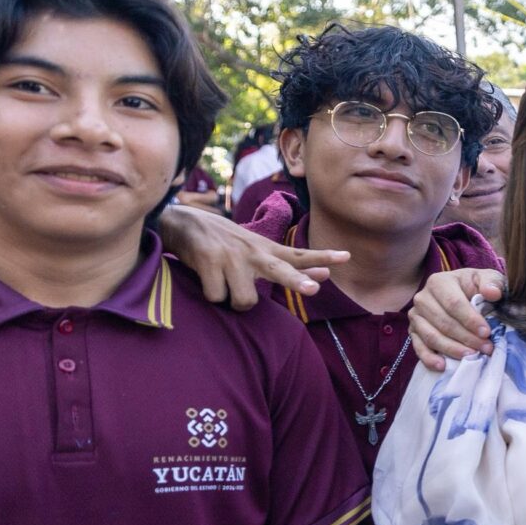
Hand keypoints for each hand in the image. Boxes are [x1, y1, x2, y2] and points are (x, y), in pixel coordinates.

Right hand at [156, 203, 345, 311]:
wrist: (179, 222)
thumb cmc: (223, 242)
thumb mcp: (257, 249)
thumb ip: (289, 265)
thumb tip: (324, 276)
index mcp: (266, 249)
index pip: (300, 254)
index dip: (323, 257)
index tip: (346, 257)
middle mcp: (253, 252)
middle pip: (280, 271)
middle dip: (296, 281)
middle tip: (312, 289)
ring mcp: (232, 257)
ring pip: (244, 300)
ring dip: (233, 301)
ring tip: (222, 284)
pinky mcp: (209, 262)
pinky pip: (217, 297)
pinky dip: (211, 296)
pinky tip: (205, 279)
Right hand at [410, 268, 501, 369]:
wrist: (463, 293)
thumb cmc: (476, 287)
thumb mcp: (487, 279)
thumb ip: (492, 282)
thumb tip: (493, 293)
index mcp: (439, 282)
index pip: (454, 303)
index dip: (470, 320)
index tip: (486, 333)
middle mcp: (423, 298)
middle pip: (444, 322)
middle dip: (466, 338)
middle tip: (486, 348)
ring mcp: (416, 316)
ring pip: (432, 336)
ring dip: (453, 349)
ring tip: (472, 357)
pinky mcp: (413, 332)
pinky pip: (418, 347)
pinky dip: (429, 358)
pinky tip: (442, 366)